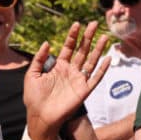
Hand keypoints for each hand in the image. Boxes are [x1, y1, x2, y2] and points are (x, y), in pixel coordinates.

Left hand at [24, 22, 109, 139]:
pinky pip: (95, 78)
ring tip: (104, 36)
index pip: (68, 47)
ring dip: (98, 49)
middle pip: (82, 50)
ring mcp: (78, 80)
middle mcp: (70, 71)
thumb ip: (39, 59)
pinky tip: (108, 58)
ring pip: (91, 61)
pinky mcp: (84, 91)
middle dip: (88, 37)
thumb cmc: (34, 97)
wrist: (40, 116)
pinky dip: (102, 69)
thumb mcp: (32, 74)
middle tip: (94, 23)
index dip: (72, 36)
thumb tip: (47, 42)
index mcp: (59, 66)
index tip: (77, 24)